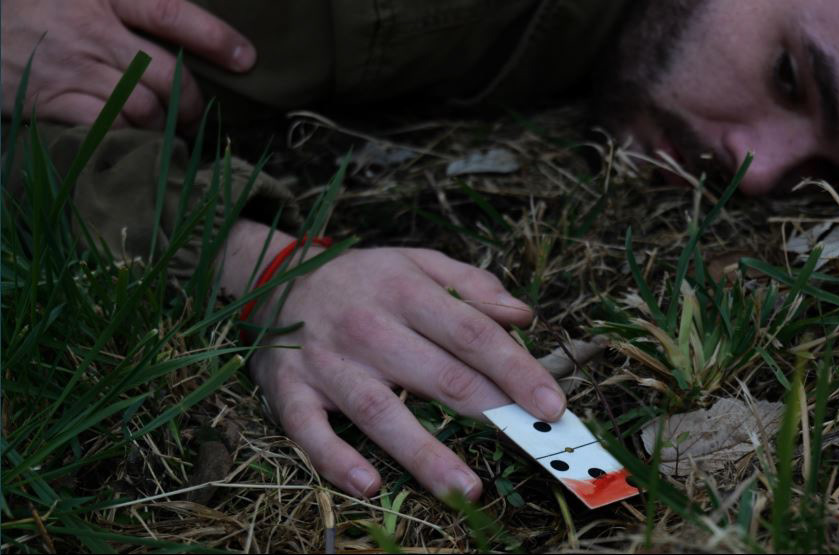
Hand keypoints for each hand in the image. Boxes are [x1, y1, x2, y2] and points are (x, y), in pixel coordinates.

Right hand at [1, 0, 255, 128]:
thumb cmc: (34, 1)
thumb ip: (130, 2)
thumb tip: (178, 24)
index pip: (171, 14)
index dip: (215, 39)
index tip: (246, 59)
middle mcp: (92, 31)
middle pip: (167, 74)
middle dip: (191, 101)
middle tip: (193, 111)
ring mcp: (71, 69)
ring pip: (144, 108)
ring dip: (162, 125)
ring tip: (163, 128)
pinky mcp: (50, 102)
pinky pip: (106, 129)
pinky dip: (126, 139)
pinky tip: (130, 139)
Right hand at [219, 220, 566, 498]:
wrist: (276, 279)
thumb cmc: (363, 278)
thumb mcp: (417, 262)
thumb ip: (471, 285)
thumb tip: (522, 316)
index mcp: (406, 292)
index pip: (472, 334)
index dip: (515, 370)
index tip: (551, 404)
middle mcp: (369, 327)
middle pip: (438, 375)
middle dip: (488, 411)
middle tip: (531, 447)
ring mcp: (328, 363)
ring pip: (381, 411)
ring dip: (424, 453)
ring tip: (466, 487)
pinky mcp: (291, 391)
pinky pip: (310, 431)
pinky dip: (335, 458)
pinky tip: (368, 484)